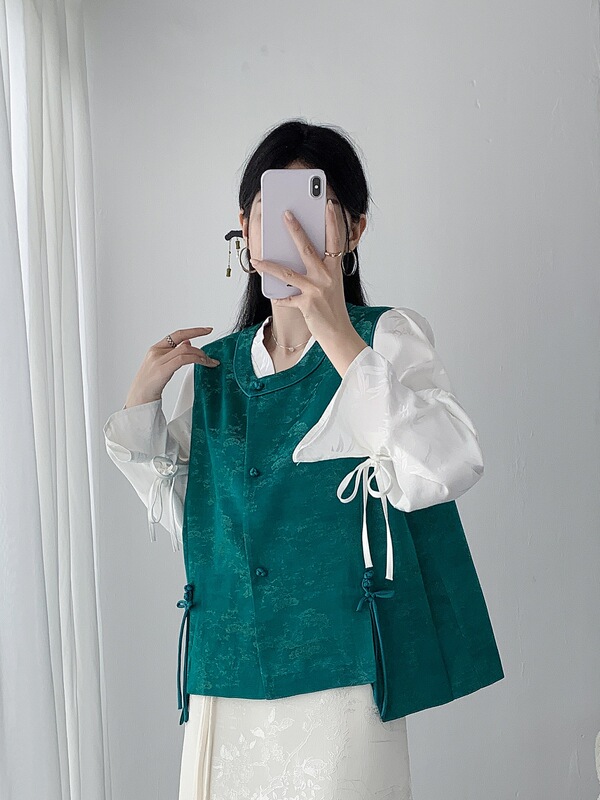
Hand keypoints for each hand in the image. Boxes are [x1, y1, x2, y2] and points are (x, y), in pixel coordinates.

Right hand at [123, 327, 219, 407]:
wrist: (138, 399)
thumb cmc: (149, 385)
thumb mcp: (161, 365)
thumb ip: (173, 353)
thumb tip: (188, 342)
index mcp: (155, 348)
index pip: (177, 334)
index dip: (194, 331)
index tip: (207, 330)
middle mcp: (156, 352)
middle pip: (184, 341)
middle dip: (201, 348)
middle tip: (211, 356)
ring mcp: (158, 360)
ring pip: (185, 350)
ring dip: (201, 356)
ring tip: (210, 363)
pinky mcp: (162, 370)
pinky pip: (183, 359)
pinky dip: (196, 360)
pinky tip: (204, 364)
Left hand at [249, 200, 353, 341]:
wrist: (339, 333)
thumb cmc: (333, 307)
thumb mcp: (331, 284)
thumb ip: (320, 269)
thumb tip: (300, 257)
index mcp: (334, 269)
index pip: (335, 240)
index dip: (332, 221)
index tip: (328, 205)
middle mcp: (326, 276)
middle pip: (307, 248)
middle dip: (295, 229)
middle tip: (285, 214)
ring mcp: (316, 290)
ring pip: (288, 273)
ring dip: (269, 266)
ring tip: (256, 259)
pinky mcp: (307, 304)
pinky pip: (286, 298)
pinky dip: (278, 298)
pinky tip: (272, 295)